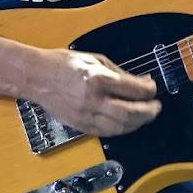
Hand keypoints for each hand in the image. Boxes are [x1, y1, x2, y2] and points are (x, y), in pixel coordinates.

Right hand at [25, 48, 160, 136]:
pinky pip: (106, 133)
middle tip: (156, 107)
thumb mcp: (95, 59)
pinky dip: (121, 129)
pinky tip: (128, 123)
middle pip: (129, 113)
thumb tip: (142, 82)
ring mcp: (85, 115)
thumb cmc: (63, 63)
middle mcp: (92, 100)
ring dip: (137, 123)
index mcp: (97, 79)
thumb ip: (120, 73)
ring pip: (119, 127)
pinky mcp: (79, 126)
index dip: (149, 91)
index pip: (132, 90)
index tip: (153, 88)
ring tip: (145, 116)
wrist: (36, 77)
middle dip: (148, 112)